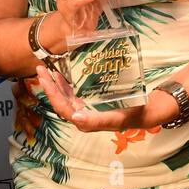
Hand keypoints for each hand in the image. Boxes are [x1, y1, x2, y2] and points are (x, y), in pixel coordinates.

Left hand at [34, 65, 174, 132]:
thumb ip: (97, 120)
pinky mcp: (91, 102)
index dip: (53, 94)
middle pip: (60, 101)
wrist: (147, 112)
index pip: (63, 108)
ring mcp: (86, 108)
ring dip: (55, 83)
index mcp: (85, 121)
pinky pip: (73, 93)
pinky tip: (63, 72)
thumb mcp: (117, 118)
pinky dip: (66, 83)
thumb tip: (75, 118)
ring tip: (48, 67)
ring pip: (65, 96)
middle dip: (49, 85)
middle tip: (41, 67)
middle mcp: (83, 116)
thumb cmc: (132, 114)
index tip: (47, 77)